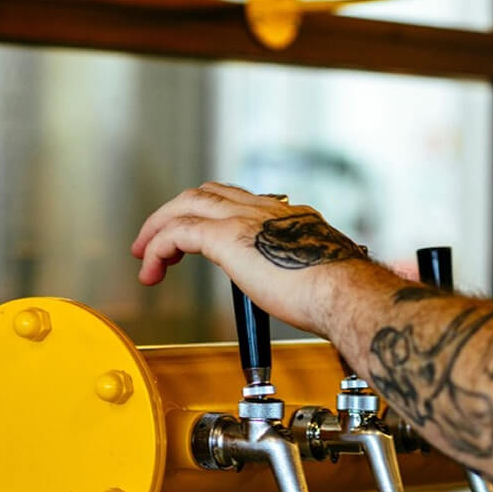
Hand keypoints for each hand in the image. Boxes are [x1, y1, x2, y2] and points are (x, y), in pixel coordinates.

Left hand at [132, 183, 373, 336]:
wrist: (346, 295)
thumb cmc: (341, 297)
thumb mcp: (319, 279)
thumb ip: (302, 278)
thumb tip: (302, 297)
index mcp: (289, 218)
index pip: (239, 202)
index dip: (211, 215)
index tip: (198, 241)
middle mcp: (266, 210)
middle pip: (207, 193)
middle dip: (175, 214)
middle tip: (156, 242)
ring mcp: (247, 219)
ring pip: (187, 204)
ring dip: (159, 228)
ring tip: (145, 258)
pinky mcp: (229, 238)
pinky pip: (178, 232)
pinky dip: (159, 247)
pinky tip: (152, 268)